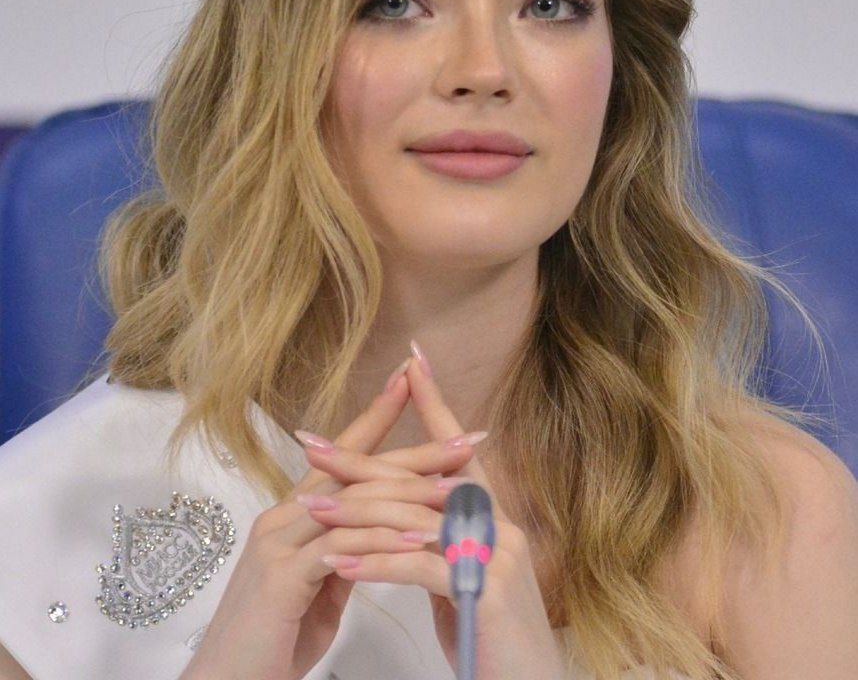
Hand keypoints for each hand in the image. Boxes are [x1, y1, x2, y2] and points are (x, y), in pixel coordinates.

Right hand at [181, 363, 478, 679]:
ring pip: (354, 503)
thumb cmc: (272, 643)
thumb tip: (376, 535)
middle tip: (466, 435)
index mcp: (293, 515)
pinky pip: (341, 546)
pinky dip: (383, 539)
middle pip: (357, 469)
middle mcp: (283, 517)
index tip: (415, 384)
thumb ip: (342, 553)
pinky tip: (419, 537)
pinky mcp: (281, 576)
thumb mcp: (316, 589)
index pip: (344, 455)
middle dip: (415, 450)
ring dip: (411, 493)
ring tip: (458, 487)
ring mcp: (279, 542)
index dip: (379, 417)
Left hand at [300, 351, 566, 679]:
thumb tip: (413, 521)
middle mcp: (500, 524)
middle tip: (313, 444)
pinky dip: (376, 562)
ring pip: (413, 518)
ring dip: (356, 513)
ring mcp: (495, 556)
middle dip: (363, 459)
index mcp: (494, 516)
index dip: (435, 402)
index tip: (410, 361)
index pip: (457, 448)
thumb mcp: (468, 582)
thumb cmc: (495, 644)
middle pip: (421, 478)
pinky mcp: (484, 593)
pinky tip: (341, 562)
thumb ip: (446, 544)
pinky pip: (419, 566)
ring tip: (311, 510)